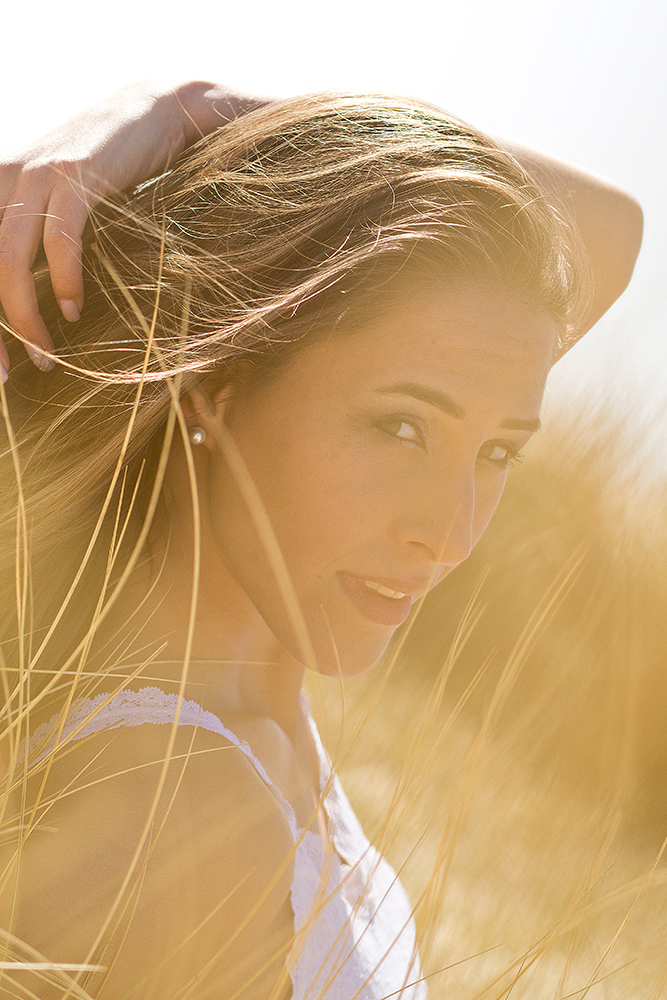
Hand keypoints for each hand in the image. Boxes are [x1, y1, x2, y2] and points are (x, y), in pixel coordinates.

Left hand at [0, 80, 263, 378]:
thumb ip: (32, 235)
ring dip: (24, 318)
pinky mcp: (76, 177)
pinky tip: (73, 311)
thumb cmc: (107, 167)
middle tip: (10, 373)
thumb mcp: (56, 200)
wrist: (154, 109)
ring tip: (47, 356)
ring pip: (7, 260)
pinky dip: (63, 282)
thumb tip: (26, 298)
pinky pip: (59, 241)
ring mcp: (37, 175)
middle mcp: (2, 180)